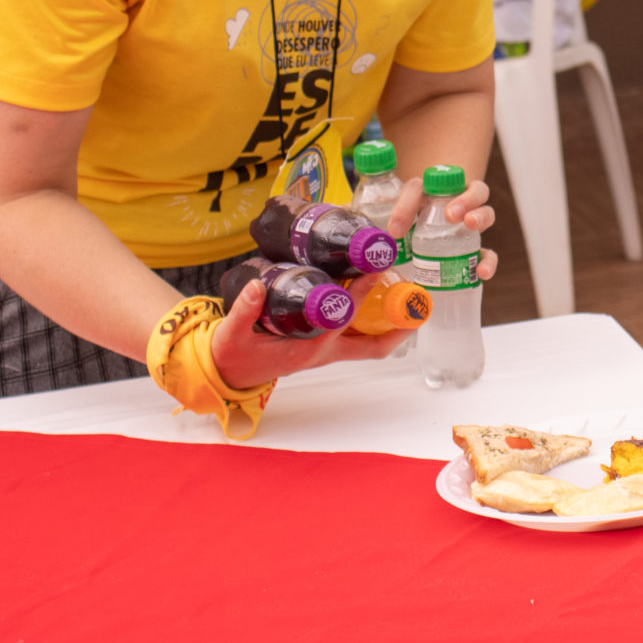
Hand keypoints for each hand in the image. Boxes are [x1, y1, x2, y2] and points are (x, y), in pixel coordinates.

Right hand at [208, 277, 420, 389]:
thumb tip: (256, 285)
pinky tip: (375, 300)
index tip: (376, 269)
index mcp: (306, 350)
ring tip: (405, 296)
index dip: (361, 293)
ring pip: (368, 343)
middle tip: (417, 302)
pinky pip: (356, 339)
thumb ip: (243, 310)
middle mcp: (323, 353)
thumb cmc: (231, 355)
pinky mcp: (321, 348)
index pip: (343, 319)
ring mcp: (325, 353)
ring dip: (389, 324)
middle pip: (373, 346)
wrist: (226, 373)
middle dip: (398, 327)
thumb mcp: (232, 333)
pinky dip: (370, 323)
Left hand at [384, 176, 498, 281]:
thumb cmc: (412, 221)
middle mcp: (464, 203)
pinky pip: (489, 254)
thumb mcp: (405, 212)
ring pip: (488, 214)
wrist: (417, 245)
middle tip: (451, 215)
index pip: (449, 179)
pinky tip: (482, 272)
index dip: (442, 185)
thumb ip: (400, 213)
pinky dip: (489, 262)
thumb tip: (395, 232)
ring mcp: (472, 226)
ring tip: (470, 226)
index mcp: (446, 189)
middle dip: (468, 200)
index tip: (441, 208)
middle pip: (478, 190)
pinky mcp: (476, 251)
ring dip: (481, 217)